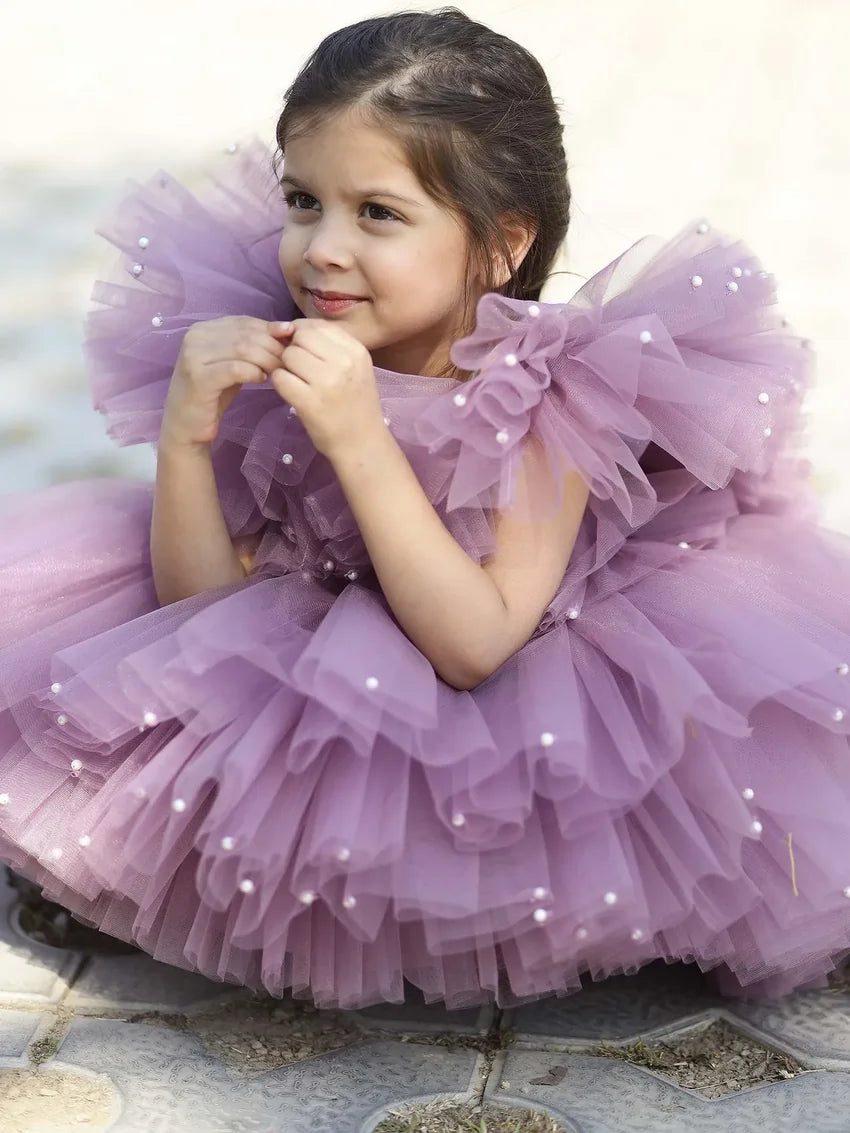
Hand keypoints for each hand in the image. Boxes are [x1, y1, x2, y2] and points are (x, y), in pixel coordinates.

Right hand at [160, 316, 285, 447]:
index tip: (290, 344)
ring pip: (242, 349)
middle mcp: (195, 336)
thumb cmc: (213, 394)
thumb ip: (251, 347)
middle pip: (245, 334)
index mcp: (203, 328)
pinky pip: (235, 368)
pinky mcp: (198, 377)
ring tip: (279, 371)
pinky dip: (253, 372)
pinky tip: (262, 380)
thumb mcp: (233, 364)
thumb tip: (285, 329)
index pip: (244, 322)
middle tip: (289, 361)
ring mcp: (194, 356)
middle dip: (272, 346)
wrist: (186, 425)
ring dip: (267, 360)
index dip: (270, 331)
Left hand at [269, 319, 385, 460]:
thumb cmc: (355, 404)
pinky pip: (280, 378)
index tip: (305, 353)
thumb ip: (328, 345)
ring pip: (288, 356)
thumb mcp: (355, 368)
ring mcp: (326, 382)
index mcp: (356, 351)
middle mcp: (344, 362)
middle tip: (302, 371)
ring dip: (286, 368)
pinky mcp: (309, 402)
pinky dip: (280, 384)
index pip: (316, 325)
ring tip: (299, 383)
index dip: (302, 335)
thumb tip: (288, 328)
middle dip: (294, 351)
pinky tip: (292, 393)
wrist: (362, 443)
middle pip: (300, 337)